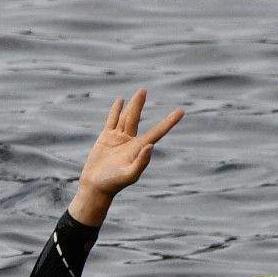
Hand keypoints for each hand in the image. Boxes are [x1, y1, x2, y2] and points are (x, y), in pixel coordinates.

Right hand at [67, 89, 182, 223]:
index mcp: (139, 148)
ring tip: (141, 92)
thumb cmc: (114, 184)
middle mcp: (131, 141)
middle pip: (136, 118)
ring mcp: (118, 138)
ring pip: (126, 117)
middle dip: (140, 104)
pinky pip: (112, 120)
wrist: (96, 186)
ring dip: (132, 104)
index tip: (181, 112)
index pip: (157, 132)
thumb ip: (141, 162)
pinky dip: (116, 110)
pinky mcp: (106, 138)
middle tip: (144, 90)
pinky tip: (120, 101)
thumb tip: (150, 146)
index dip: (169, 122)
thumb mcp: (129, 175)